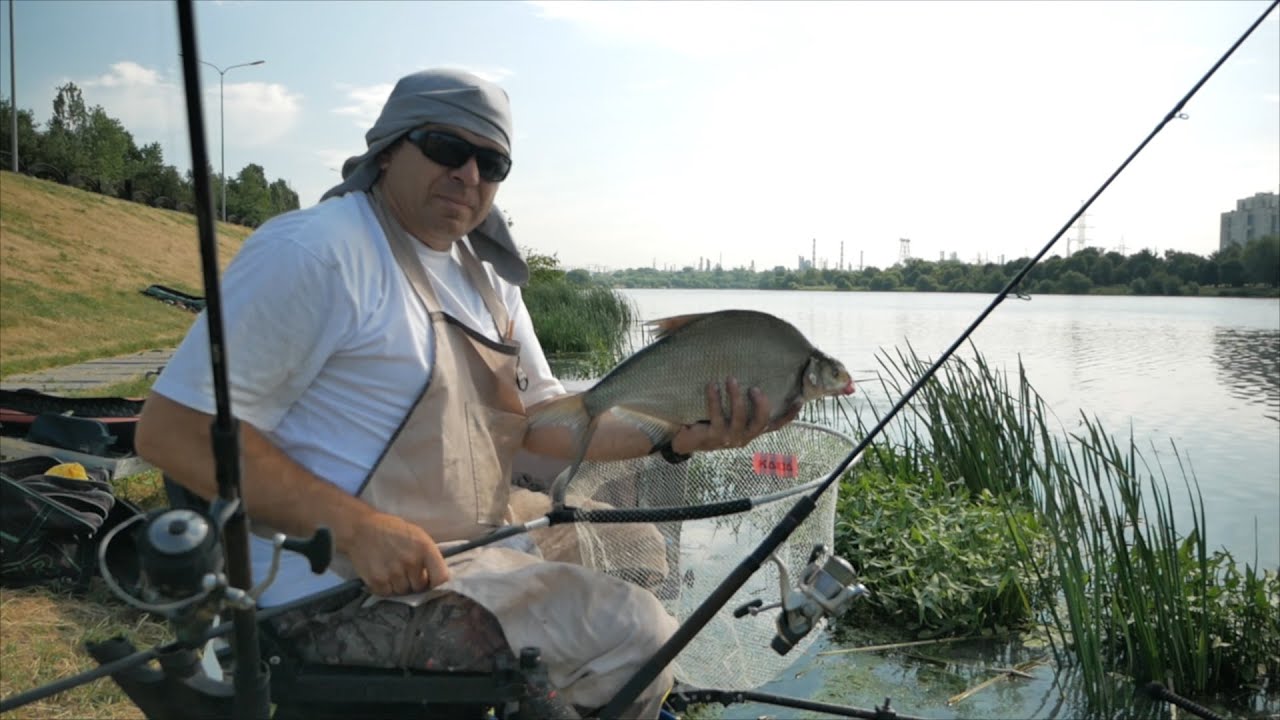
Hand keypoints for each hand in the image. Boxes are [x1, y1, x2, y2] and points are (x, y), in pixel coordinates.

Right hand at [343, 511, 450, 595]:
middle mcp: (411, 562)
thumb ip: (428, 556)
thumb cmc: (391, 530)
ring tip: (392, 569)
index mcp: (425, 548)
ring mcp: (394, 573)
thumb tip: (435, 579)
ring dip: (399, 585)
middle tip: (405, 570)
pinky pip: (388, 594)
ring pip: (404, 592)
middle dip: (415, 582)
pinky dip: (385, 587)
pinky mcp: (377, 581)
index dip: (438, 584)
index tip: (432, 583)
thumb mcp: (417, 535)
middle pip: (420, 587)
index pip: (441, 578)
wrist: (361, 529)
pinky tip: (382, 573)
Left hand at [670, 378, 799, 454]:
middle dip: (761, 404)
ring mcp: (729, 438)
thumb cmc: (708, 419)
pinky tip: (711, 385)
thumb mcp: (727, 411)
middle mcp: (744, 437)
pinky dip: (714, 399)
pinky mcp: (713, 437)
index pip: (775, 425)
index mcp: (751, 430)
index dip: (789, 415)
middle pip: (762, 422)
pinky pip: (716, 416)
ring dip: (736, 397)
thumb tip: (750, 372)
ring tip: (730, 379)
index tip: (800, 399)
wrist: (683, 438)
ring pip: (740, 418)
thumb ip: (741, 401)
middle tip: (755, 387)